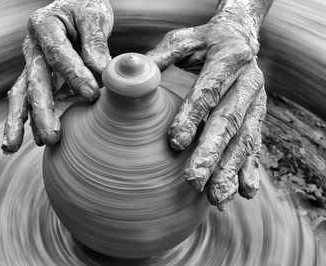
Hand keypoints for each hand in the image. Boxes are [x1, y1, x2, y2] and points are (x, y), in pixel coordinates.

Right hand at [2, 0, 112, 152]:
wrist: (74, 10)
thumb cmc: (85, 10)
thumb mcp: (94, 15)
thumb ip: (96, 41)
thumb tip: (102, 73)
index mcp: (45, 25)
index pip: (58, 53)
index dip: (73, 74)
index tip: (92, 94)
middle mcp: (33, 47)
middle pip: (34, 81)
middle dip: (41, 110)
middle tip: (52, 136)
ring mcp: (32, 65)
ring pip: (22, 94)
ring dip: (19, 122)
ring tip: (11, 147)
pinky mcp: (37, 78)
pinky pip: (27, 100)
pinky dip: (24, 121)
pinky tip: (23, 141)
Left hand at [147, 10, 265, 209]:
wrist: (240, 38)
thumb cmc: (203, 42)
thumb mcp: (182, 40)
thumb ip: (159, 57)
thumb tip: (126, 75)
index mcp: (229, 57)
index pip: (209, 89)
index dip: (193, 115)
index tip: (175, 142)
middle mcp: (249, 81)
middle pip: (229, 121)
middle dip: (212, 153)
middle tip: (192, 181)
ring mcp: (257, 102)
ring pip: (245, 140)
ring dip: (231, 171)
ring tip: (217, 198)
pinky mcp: (259, 117)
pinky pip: (256, 146)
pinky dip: (250, 170)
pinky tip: (244, 193)